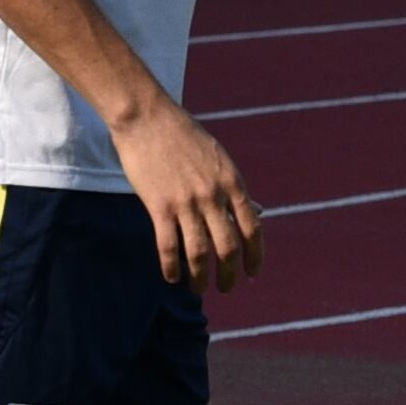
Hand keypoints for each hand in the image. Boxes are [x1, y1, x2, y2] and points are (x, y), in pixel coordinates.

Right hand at [110, 98, 264, 288]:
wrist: (147, 116)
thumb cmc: (183, 136)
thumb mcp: (219, 160)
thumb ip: (236, 190)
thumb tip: (258, 212)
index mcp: (232, 182)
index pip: (252, 228)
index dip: (255, 255)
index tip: (253, 273)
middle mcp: (213, 195)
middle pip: (228, 246)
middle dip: (229, 273)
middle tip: (226, 287)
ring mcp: (186, 201)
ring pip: (198, 252)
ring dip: (200, 277)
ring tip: (199, 288)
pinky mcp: (158, 205)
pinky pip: (168, 246)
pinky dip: (172, 267)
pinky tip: (173, 278)